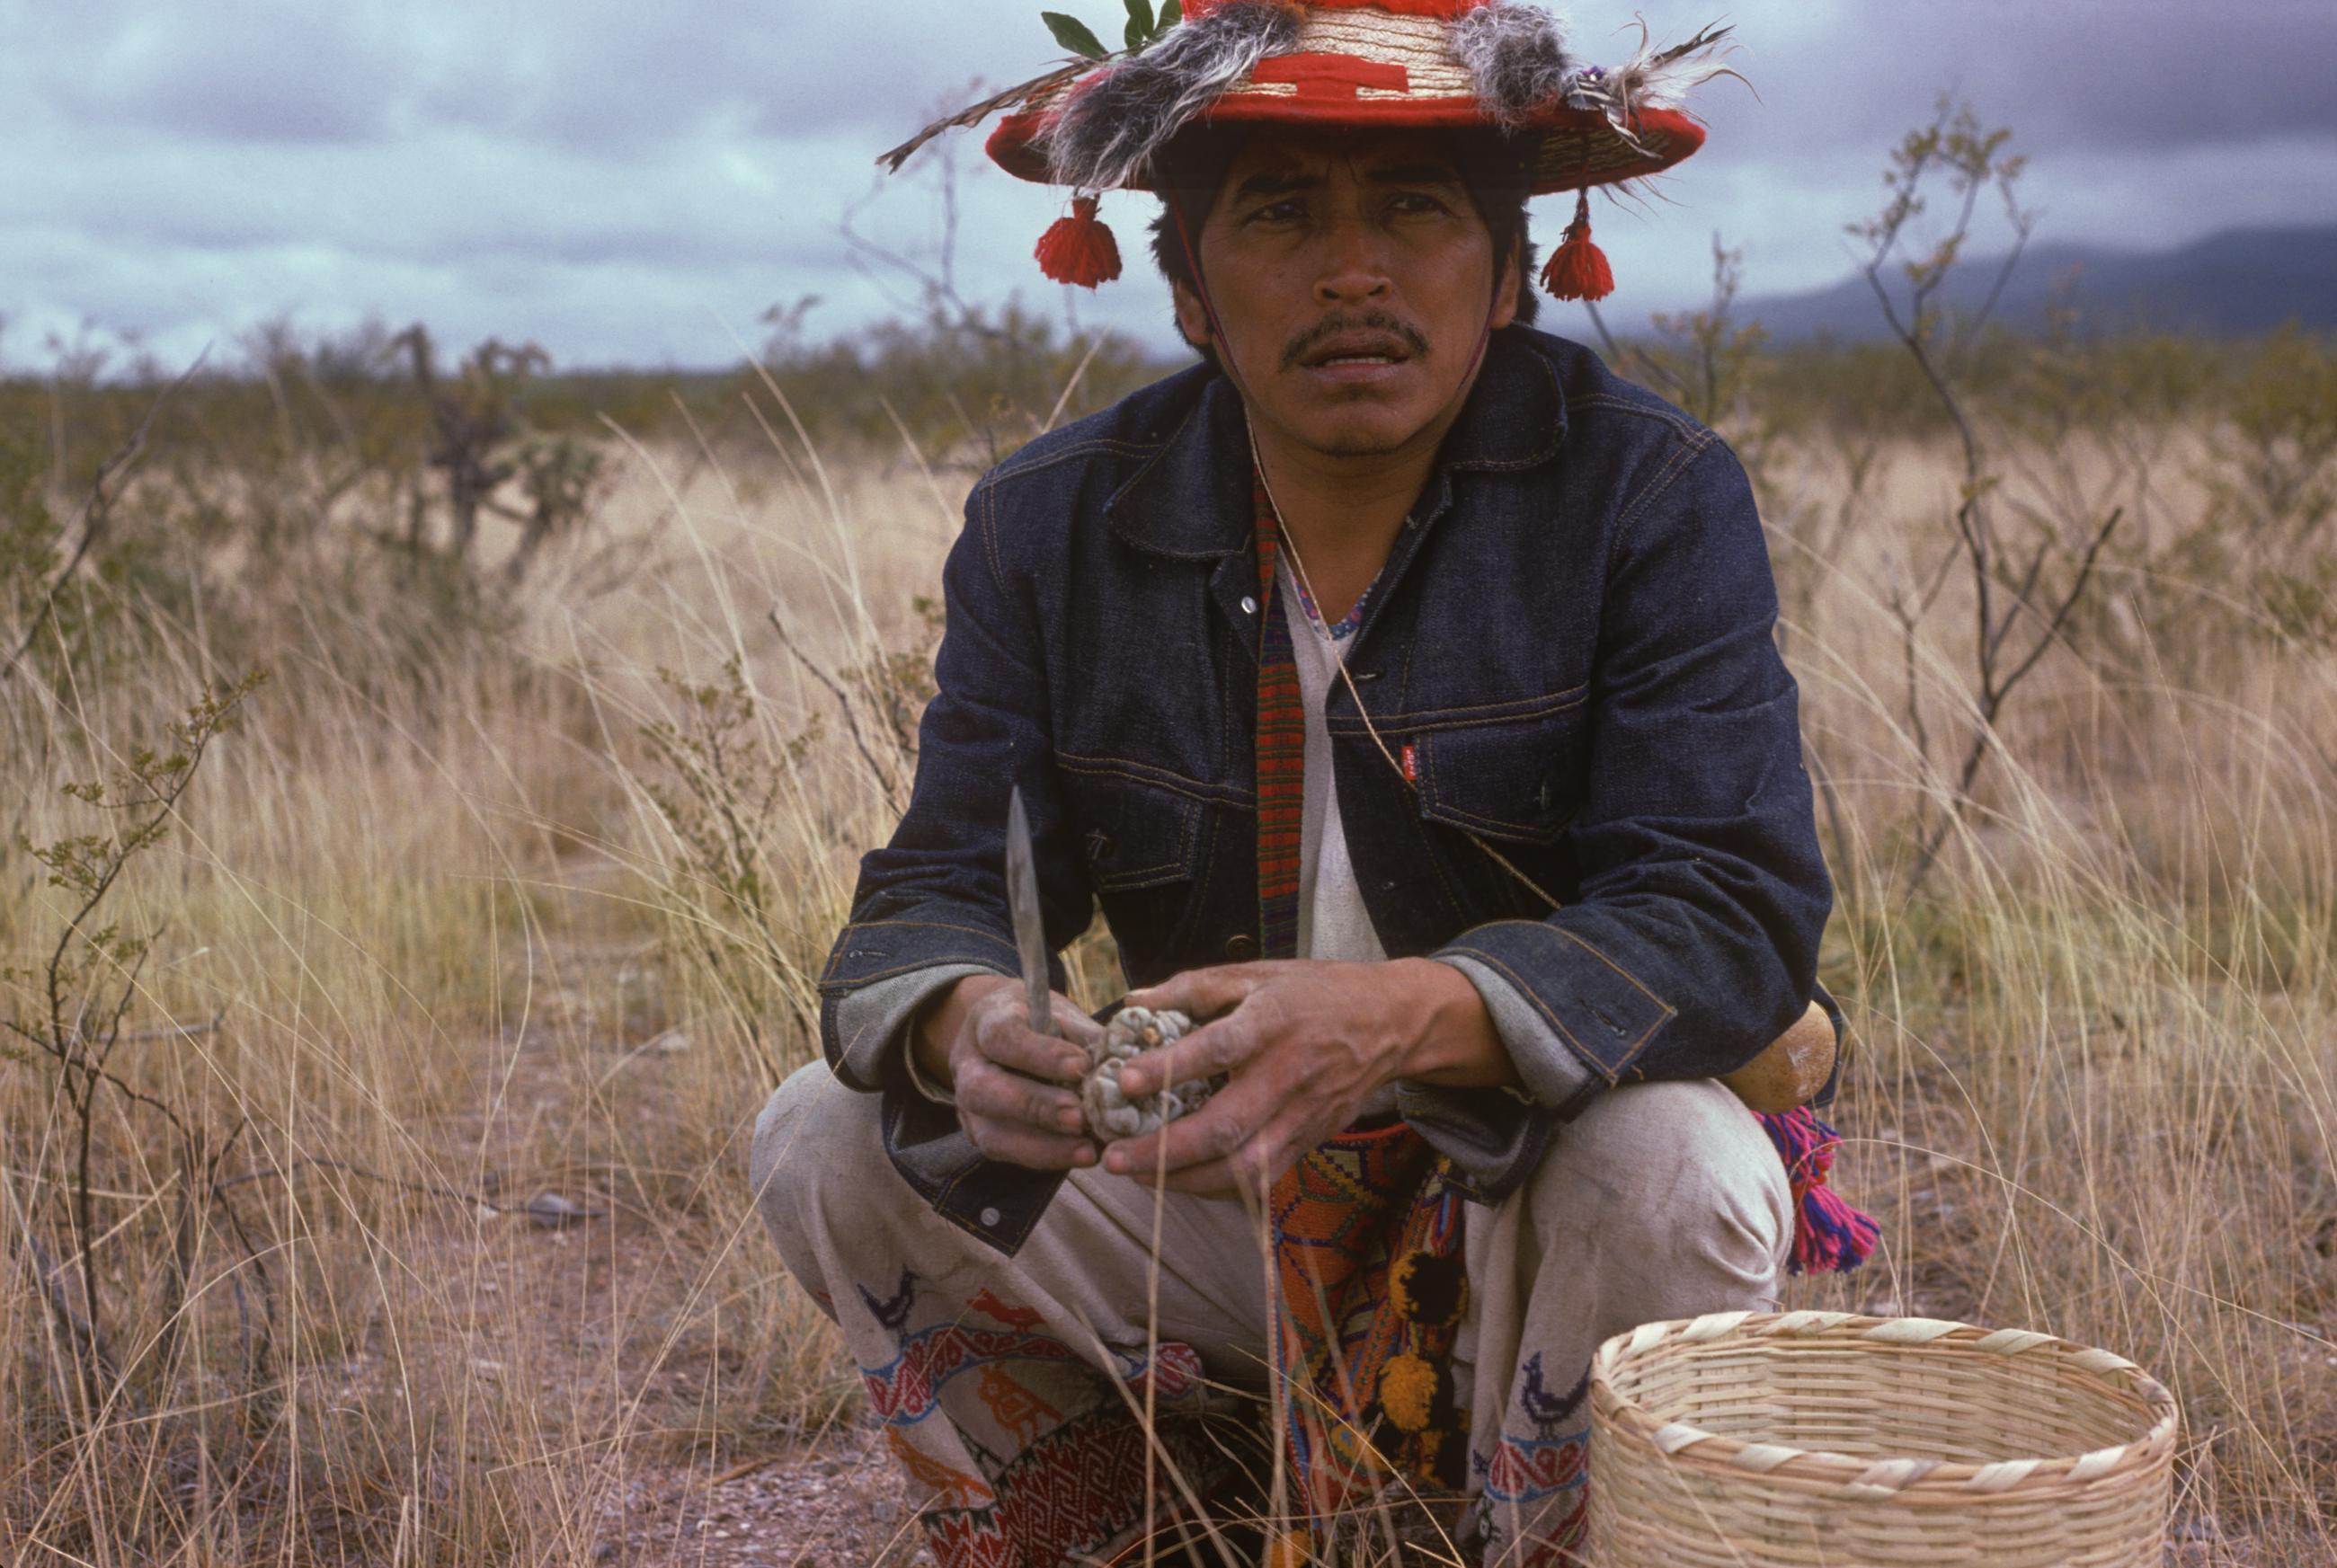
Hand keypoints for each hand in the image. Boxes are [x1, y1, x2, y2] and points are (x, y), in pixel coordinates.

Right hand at [914, 973, 1104, 1169]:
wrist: (1005, 1034)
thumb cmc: (1040, 1022)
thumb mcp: (1061, 1015)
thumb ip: (1086, 1037)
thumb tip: (1125, 1063)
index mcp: (987, 1021)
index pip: (1004, 1037)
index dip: (1040, 1054)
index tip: (1081, 1065)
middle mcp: (967, 1064)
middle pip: (984, 1090)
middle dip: (1035, 1106)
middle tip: (1080, 1117)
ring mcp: (967, 1105)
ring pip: (990, 1134)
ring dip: (1042, 1146)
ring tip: (1088, 1150)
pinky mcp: (980, 1134)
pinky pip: (1006, 1153)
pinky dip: (1046, 1157)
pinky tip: (1081, 1156)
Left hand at [1102, 957, 1516, 1198]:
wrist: (1391, 1022)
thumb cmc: (1315, 993)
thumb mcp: (1258, 974)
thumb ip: (1194, 987)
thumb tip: (1134, 1002)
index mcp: (1272, 1023)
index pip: (1218, 1049)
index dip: (1170, 1067)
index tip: (1125, 1081)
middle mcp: (1288, 1074)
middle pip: (1227, 1125)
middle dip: (1167, 1150)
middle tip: (1116, 1157)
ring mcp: (1302, 1115)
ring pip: (1244, 1165)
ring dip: (1187, 1180)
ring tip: (1139, 1177)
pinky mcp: (1310, 1140)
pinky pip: (1262, 1178)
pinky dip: (1218, 1188)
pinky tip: (1182, 1182)